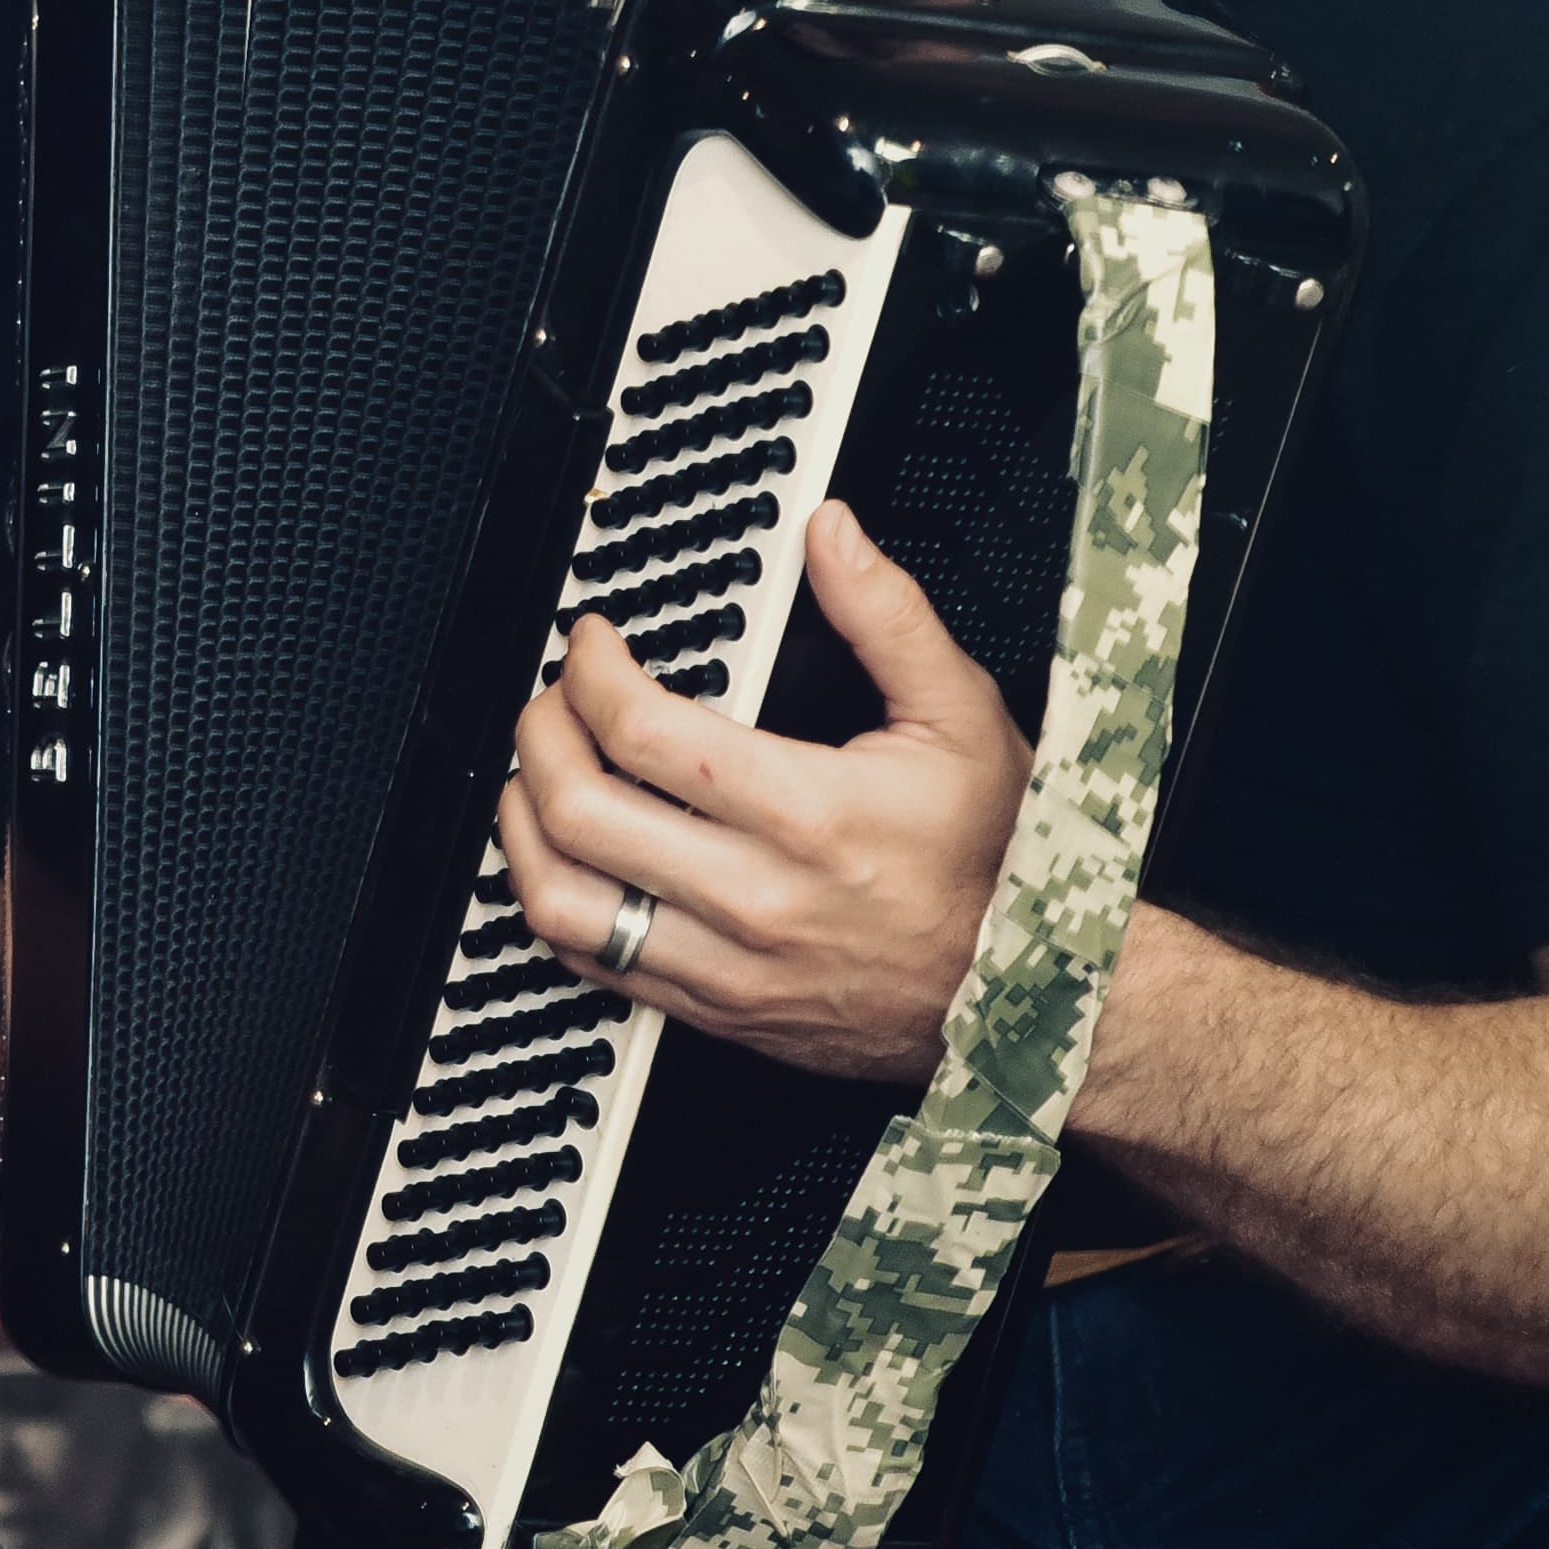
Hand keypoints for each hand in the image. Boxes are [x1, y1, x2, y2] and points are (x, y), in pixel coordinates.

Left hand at [492, 501, 1029, 1082]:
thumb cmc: (996, 863)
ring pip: (563, 902)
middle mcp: (753, 897)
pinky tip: (566, 859)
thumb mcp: (962, 718)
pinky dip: (554, 902)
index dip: (590, 671)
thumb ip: (888, 616)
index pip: (640, 734)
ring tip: (536, 776)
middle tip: (552, 699)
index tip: (592, 644)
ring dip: (523, 827)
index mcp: (805, 813)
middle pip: (579, 812)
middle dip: (542, 733)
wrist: (1025, 999)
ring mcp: (726, 966)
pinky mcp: (715, 1012)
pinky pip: (592, 967)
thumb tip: (832, 535)